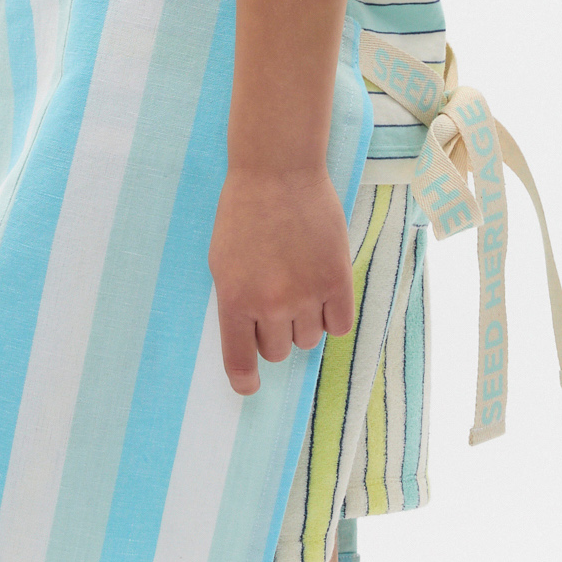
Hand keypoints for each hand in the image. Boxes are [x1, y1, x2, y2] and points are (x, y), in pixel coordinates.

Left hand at [209, 165, 354, 395]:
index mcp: (235, 300)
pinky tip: (324, 293)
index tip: (249, 387)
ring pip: (309, 339)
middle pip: (278, 351)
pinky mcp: (337, 281)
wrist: (278, 173)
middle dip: (275, 334)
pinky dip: (331, 316)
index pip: (240, 360)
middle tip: (276, 303)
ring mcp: (306, 294)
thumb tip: (253, 338)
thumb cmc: (244, 213)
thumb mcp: (222, 262)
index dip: (245, 380)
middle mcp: (271, 304)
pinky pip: (339, 325)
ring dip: (304, 323)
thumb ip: (237, 303)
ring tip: (300, 287)